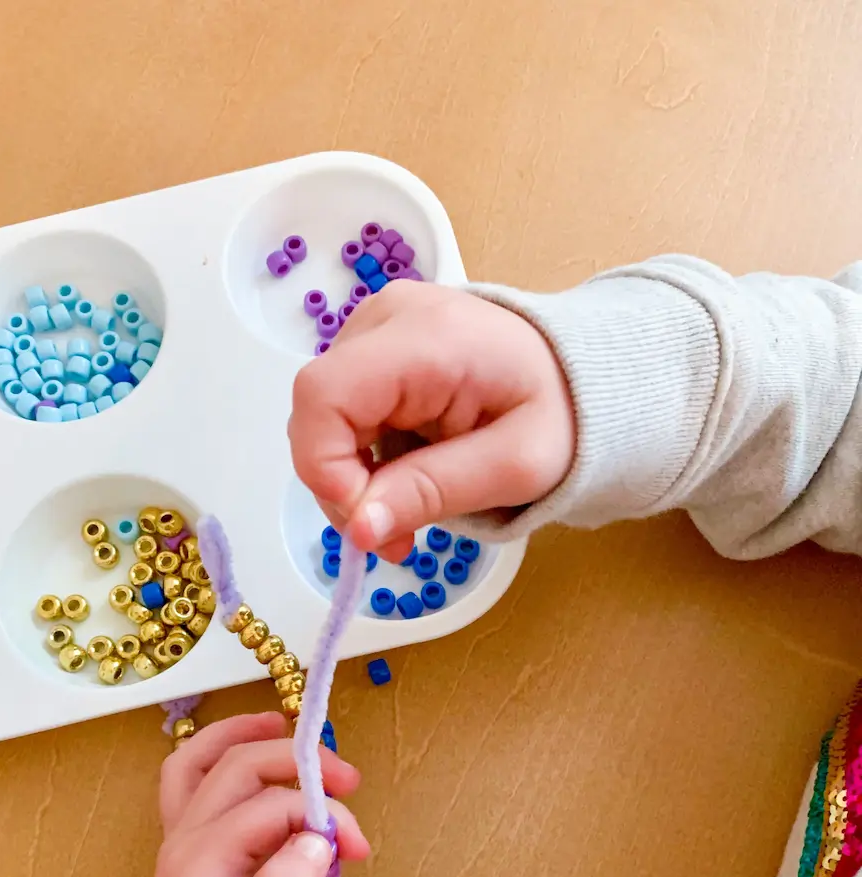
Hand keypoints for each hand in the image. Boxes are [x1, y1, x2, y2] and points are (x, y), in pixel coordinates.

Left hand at [154, 712, 369, 876]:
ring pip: (201, 763)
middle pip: (236, 768)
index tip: (358, 846)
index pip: (265, 808)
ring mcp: (185, 845)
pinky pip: (200, 785)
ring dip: (246, 739)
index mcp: (196, 865)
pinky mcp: (197, 854)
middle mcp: (183, 844)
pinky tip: (264, 763)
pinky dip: (232, 762)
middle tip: (350, 780)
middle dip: (296, 763)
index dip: (317, 813)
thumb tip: (315, 838)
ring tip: (287, 726)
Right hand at [289, 282, 575, 562]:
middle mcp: (387, 317)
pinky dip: (360, 461)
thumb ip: (432, 492)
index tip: (368, 523)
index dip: (325, 468)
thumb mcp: (513, 469)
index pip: (323, 396)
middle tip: (393, 538)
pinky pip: (341, 416)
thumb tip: (358, 528)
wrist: (579, 376)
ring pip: (322, 421)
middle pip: (317, 413)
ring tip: (407, 510)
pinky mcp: (372, 347)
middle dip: (342, 488)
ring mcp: (375, 327)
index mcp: (426, 337)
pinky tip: (404, 476)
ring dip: (351, 481)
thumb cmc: (560, 416)